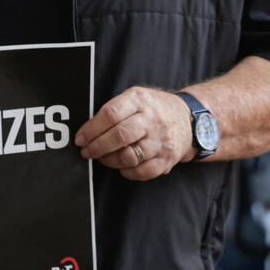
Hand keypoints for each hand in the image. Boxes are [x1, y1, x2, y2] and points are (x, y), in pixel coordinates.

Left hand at [74, 86, 193, 180]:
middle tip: (86, 151)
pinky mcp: (167, 159)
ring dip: (109, 160)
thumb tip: (87, 129)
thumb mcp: (136, 97)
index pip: (111, 114)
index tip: (80, 138)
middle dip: (97, 147)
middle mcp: (152, 120)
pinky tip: (121, 166)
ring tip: (101, 158)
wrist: (189, 120)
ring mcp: (161, 141)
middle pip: (119, 136)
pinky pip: (142, 171)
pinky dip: (127, 172)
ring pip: (129, 156)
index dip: (91, 129)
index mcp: (140, 100)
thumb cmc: (154, 108)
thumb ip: (114, 109)